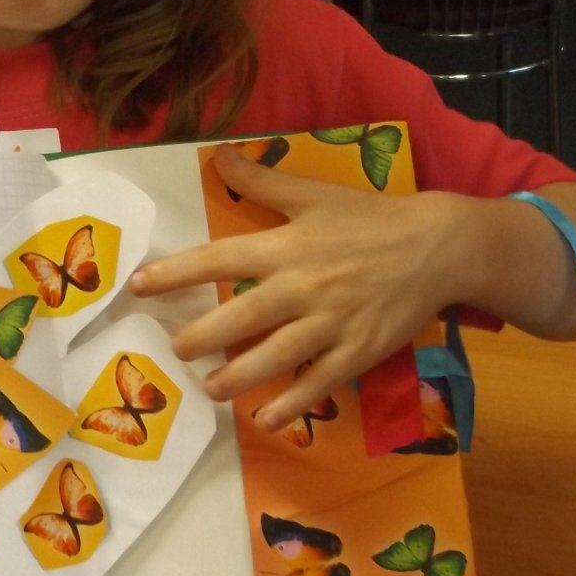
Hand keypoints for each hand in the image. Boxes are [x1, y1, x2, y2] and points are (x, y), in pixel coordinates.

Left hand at [129, 144, 476, 427]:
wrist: (437, 246)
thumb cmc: (370, 218)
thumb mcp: (314, 193)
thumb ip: (263, 181)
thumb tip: (220, 156)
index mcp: (287, 246)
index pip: (219, 258)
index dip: (176, 273)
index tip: (138, 286)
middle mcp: (303, 286)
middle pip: (241, 316)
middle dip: (201, 336)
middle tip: (175, 349)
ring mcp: (330, 323)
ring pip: (275, 357)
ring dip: (236, 378)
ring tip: (209, 389)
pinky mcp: (357, 351)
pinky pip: (318, 383)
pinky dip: (291, 404)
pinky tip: (265, 419)